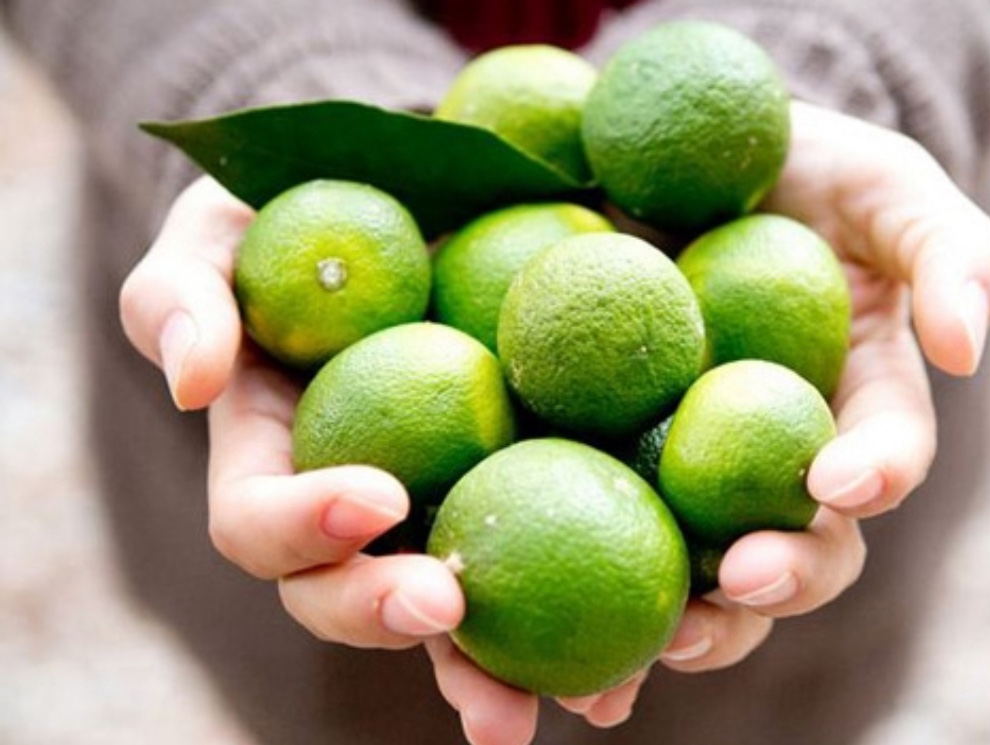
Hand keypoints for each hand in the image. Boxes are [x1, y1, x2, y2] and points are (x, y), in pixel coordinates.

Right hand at [117, 176, 609, 744]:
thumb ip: (184, 292)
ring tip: (577, 695)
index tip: (375, 496)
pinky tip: (660, 640)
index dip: (302, 527)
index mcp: (275, 461)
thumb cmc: (300, 210)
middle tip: (447, 608)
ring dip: (501, 671)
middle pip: (349, 598)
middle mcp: (354, 511)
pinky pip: (558, 562)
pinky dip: (598, 616)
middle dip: (388, 617)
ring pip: (457, 621)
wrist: (417, 193)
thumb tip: (191, 382)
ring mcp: (440, 511)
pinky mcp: (527, 496)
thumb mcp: (225, 229)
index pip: (261, 522)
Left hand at [649, 100, 989, 678]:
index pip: (887, 454)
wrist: (692, 160)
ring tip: (642, 653)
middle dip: (784, 575)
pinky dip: (600, 586)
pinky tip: (564, 635)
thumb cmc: (807, 170)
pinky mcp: (624, 467)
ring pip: (715, 574)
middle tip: (739, 583)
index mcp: (862, 403)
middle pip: (806, 545)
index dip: (876, 473)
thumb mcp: (885, 186)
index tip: (838, 480)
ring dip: (694, 622)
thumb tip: (967, 344)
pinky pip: (617, 533)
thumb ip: (948, 250)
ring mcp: (705, 471)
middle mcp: (789, 457)